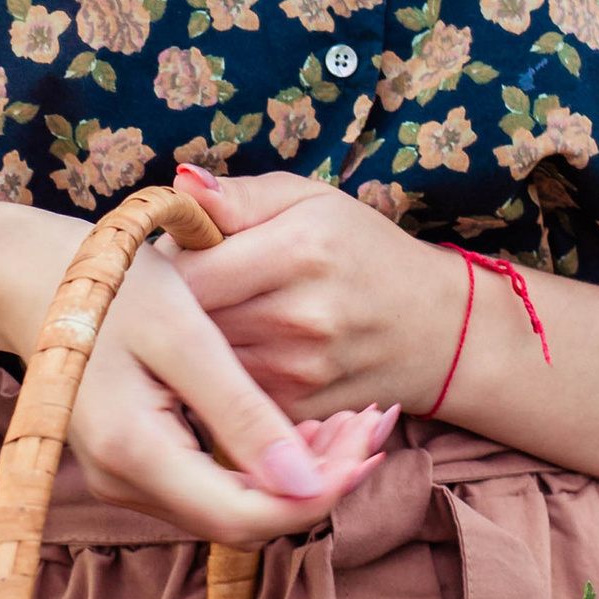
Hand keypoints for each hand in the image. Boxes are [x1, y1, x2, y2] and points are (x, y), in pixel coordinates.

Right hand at [0, 201, 396, 546]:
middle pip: (247, 518)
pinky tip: (306, 420)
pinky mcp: (139, 463)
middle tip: (379, 420)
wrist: (27, 277)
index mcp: (136, 454)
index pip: (249, 516)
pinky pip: (216, 482)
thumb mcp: (183, 333)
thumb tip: (307, 482)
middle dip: (321, 479)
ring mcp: (129, 479)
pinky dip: (268, 460)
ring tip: (355, 416)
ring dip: (300, 471)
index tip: (373, 443)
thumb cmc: (108, 286)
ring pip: (236, 505)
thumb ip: (241, 412)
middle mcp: (128, 484)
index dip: (320, 491)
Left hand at [165, 168, 463, 416]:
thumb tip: (176, 185)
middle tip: (177, 291)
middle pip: (188, 322)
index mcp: (300, 252)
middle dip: (171, 309)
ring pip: (202, 363)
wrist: (436, 331)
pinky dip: (221, 379)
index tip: (163, 260)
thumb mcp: (311, 201)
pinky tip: (236, 357)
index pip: (187, 273)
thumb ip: (239, 197)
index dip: (162, 268)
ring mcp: (300, 374)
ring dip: (192, 346)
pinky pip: (229, 396)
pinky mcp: (298, 413)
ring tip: (210, 319)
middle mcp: (300, 318)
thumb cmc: (362, 252)